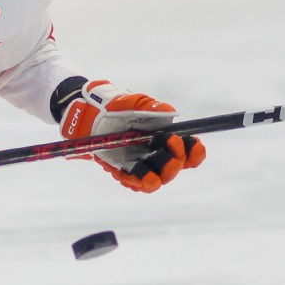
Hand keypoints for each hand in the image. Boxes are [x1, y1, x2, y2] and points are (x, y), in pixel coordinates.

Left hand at [58, 79, 205, 192]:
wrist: (89, 112)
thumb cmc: (117, 105)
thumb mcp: (135, 102)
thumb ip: (152, 108)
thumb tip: (169, 114)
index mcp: (165, 139)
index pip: (188, 153)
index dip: (194, 152)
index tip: (192, 143)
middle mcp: (156, 155)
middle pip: (174, 168)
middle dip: (175, 161)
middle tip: (170, 146)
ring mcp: (139, 164)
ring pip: (155, 180)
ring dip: (157, 178)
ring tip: (152, 174)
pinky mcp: (122, 170)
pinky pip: (133, 182)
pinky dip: (135, 182)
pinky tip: (133, 177)